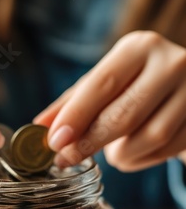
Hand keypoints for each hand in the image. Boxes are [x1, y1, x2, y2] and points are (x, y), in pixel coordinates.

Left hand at [34, 31, 185, 170]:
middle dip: (88, 143)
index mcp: (139, 48)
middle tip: (65, 159)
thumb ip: (73, 103)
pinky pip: (163, 151)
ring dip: (120, 155)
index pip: (101, 84)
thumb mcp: (106, 83)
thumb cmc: (136, 84)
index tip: (53, 142)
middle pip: (123, 115)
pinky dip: (140, 160)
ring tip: (111, 151)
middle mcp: (170, 64)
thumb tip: (39, 126)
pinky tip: (135, 151)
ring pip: (147, 138)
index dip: (75, 117)